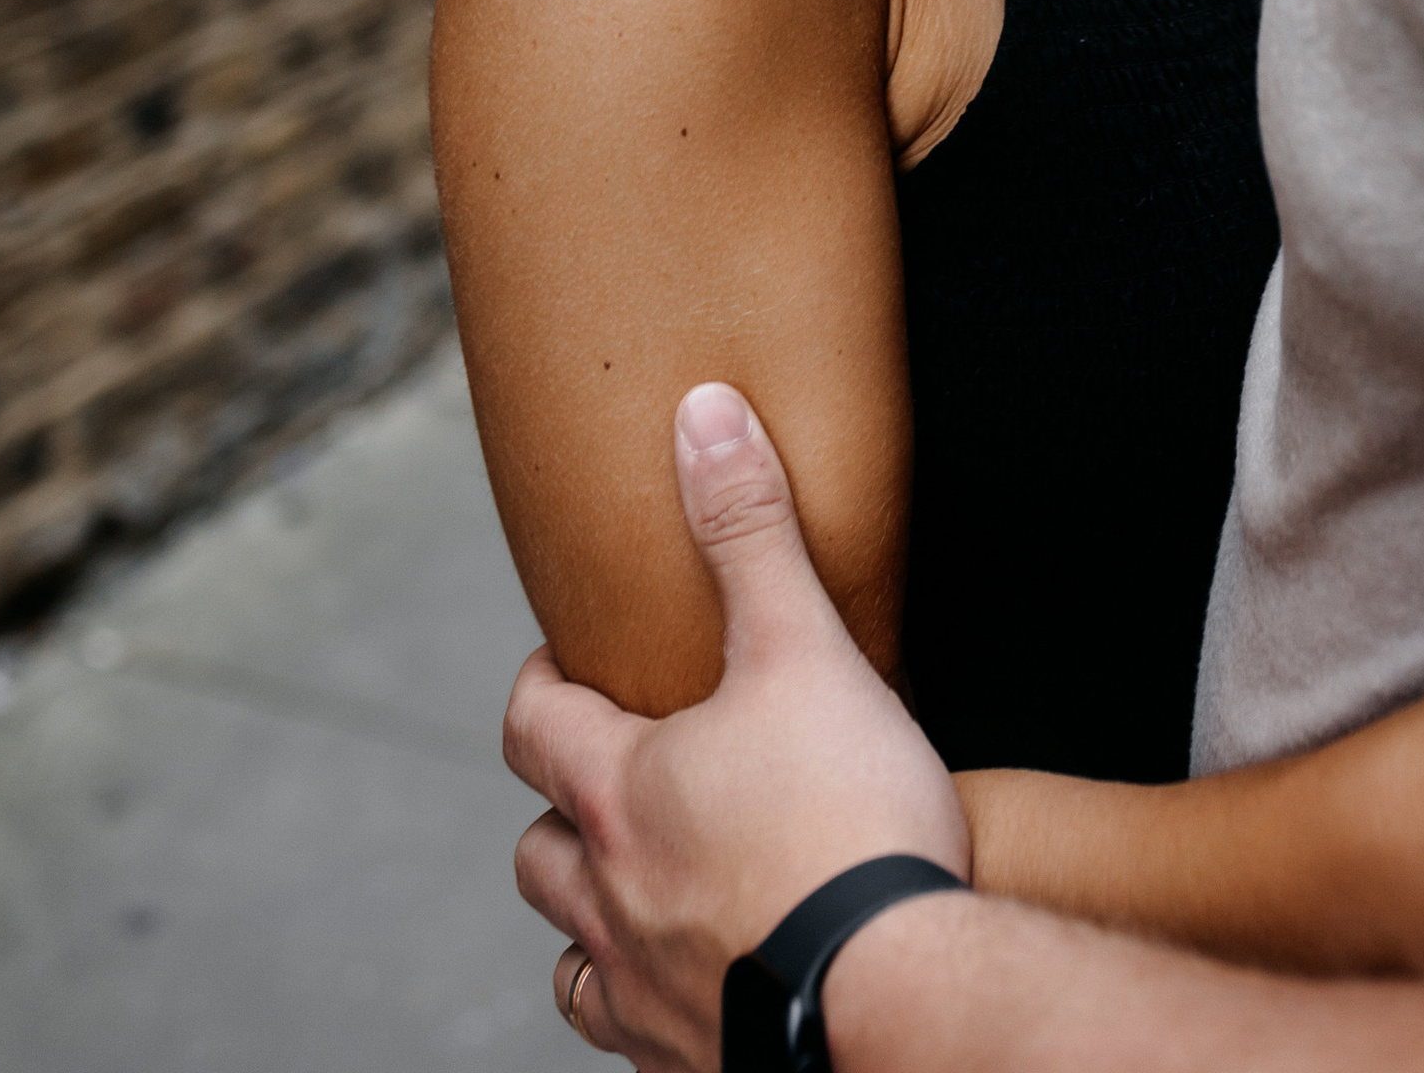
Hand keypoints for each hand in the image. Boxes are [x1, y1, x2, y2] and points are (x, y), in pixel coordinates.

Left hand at [507, 382, 968, 1067]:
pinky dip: (642, 1005)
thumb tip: (701, 415)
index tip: (573, 663)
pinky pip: (628, 1038)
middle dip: (561, 808)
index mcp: (624, 793)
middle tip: (609, 775)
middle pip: (539, 850)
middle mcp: (613, 898)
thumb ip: (752, 532)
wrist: (888, 996)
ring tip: (634, 889)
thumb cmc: (845, 824)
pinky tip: (687, 985)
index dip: (543, 685)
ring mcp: (644, 992)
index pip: (534, 724)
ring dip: (588, 919)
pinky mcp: (689, 1061)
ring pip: (570, 957)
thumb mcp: (803, 647)